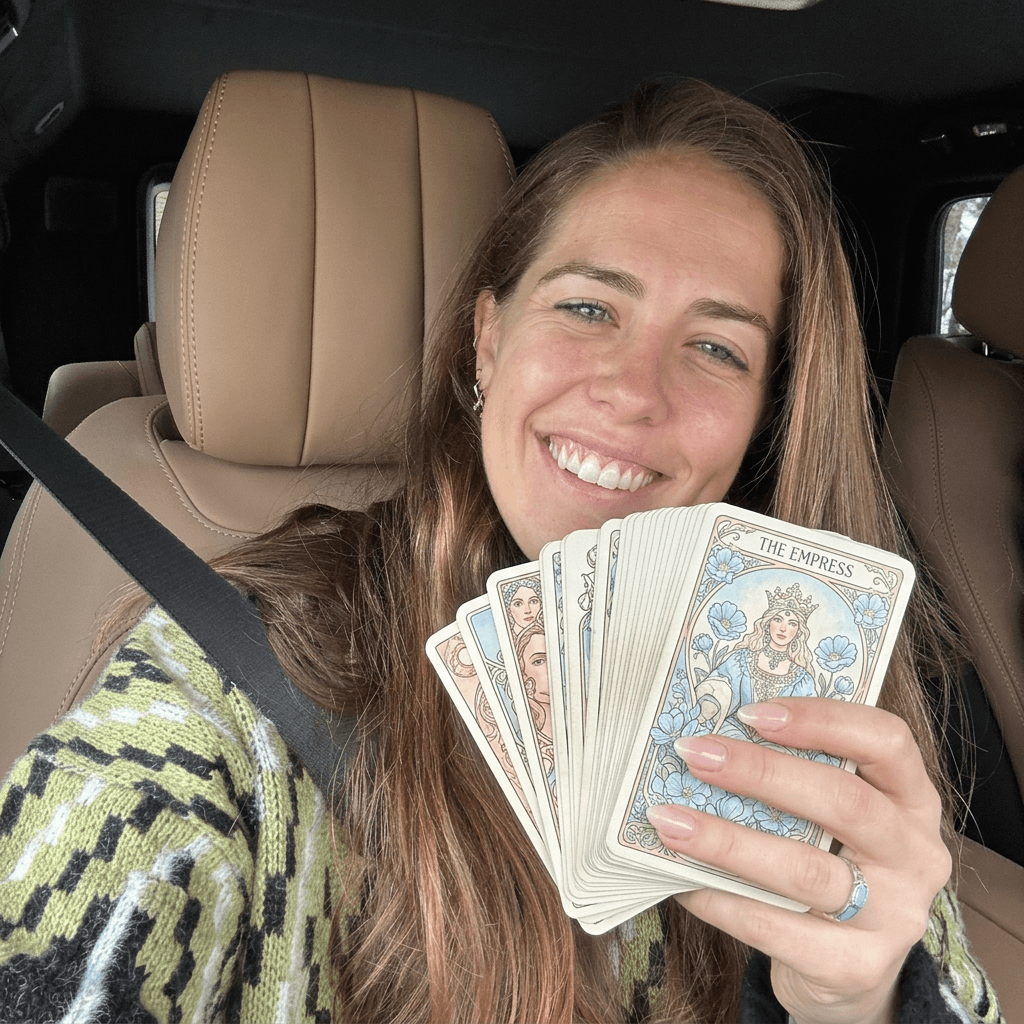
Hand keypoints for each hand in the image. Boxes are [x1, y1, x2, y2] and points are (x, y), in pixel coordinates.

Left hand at [645, 697, 950, 1023]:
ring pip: (806, 870)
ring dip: (727, 842)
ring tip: (670, 821)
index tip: (750, 713)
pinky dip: (723, 902)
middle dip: (760, 773)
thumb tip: (709, 738)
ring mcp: (893, 916)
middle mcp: (915, 854)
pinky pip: (779, 929)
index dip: (821, 720)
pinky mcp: (857, 967)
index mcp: (912, 799)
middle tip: (694, 755)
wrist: (849, 970)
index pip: (886, 741)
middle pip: (843, 802)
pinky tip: (683, 882)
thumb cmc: (828, 862)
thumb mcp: (833, 816)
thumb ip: (795, 775)